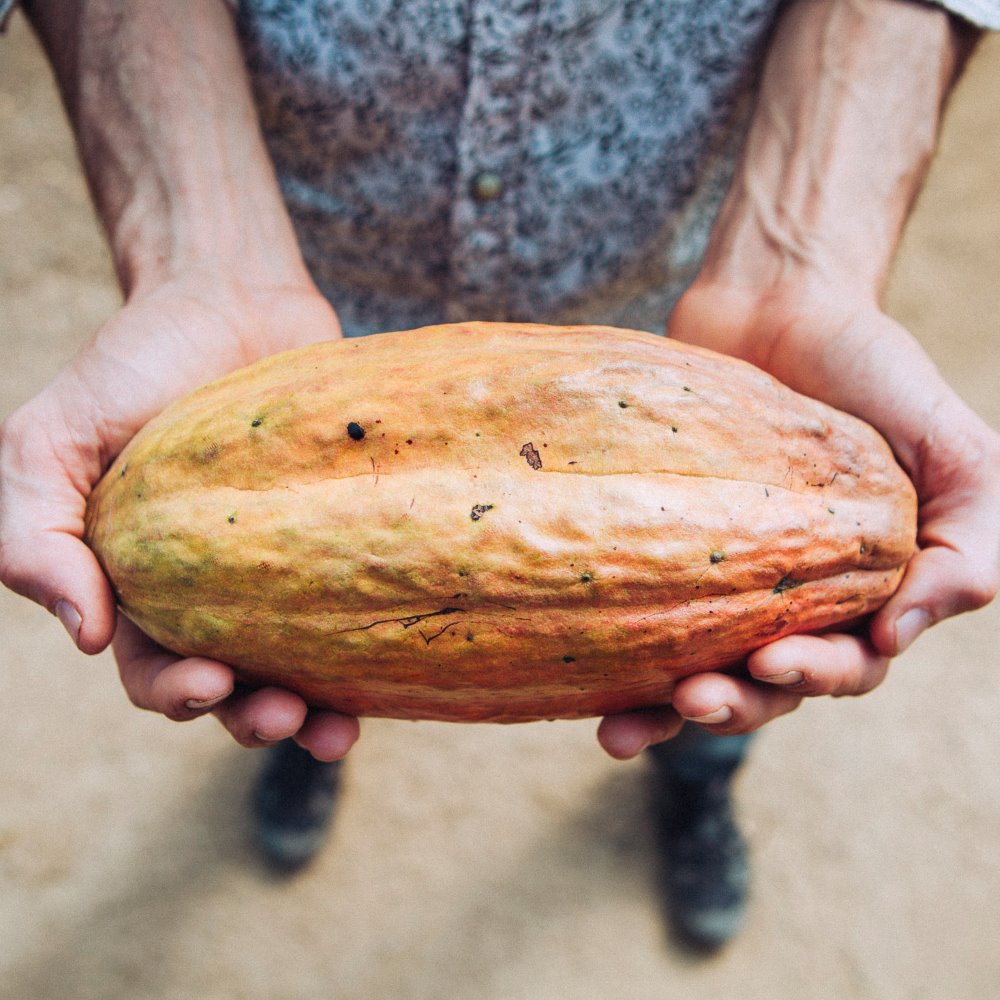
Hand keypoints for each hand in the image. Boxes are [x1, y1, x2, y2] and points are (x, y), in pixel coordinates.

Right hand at [0, 269, 358, 760]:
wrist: (233, 298)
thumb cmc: (136, 364)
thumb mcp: (49, 439)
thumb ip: (35, 535)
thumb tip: (84, 634)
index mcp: (142, 584)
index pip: (152, 666)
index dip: (177, 691)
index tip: (210, 682)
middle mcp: (215, 590)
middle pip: (234, 684)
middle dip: (252, 715)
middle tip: (286, 717)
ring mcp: (284, 565)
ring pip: (299, 662)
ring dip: (315, 708)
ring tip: (336, 731)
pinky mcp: (340, 536)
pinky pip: (357, 603)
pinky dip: (369, 649)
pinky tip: (392, 673)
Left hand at [596, 279, 999, 758]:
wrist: (780, 305)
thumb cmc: (874, 373)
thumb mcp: (958, 453)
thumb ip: (970, 543)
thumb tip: (899, 634)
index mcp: (861, 589)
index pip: (847, 664)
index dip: (817, 677)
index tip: (776, 660)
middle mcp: (790, 595)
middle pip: (766, 684)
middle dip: (734, 704)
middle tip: (696, 697)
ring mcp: (721, 576)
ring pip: (698, 667)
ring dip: (666, 712)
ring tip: (625, 730)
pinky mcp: (663, 548)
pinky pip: (640, 615)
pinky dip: (616, 663)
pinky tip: (586, 695)